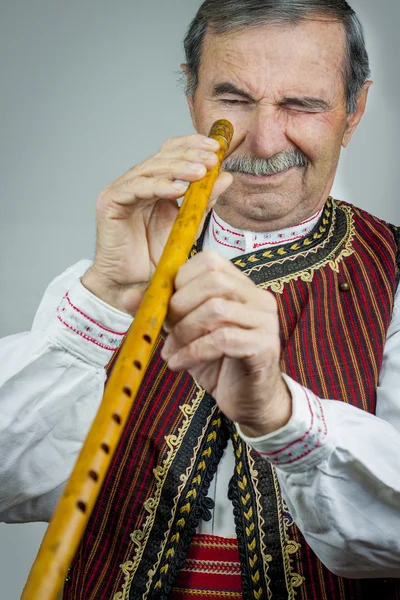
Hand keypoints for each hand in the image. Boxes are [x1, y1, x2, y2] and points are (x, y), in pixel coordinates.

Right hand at [82, 134, 232, 311]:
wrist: (134, 284)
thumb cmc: (157, 257)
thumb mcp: (188, 225)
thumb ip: (205, 201)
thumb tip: (226, 177)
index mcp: (155, 183)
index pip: (173, 154)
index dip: (193, 146)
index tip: (218, 148)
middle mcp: (137, 182)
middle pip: (162, 157)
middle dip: (190, 155)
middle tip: (212, 159)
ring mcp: (122, 190)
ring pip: (151, 169)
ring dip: (178, 168)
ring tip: (200, 172)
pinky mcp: (110, 202)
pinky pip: (136, 188)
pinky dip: (158, 186)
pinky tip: (177, 189)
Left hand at [160, 251, 291, 435]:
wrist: (247, 400)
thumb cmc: (217, 363)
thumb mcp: (184, 332)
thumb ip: (162, 311)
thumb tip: (129, 297)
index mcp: (240, 286)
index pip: (210, 262)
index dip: (181, 280)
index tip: (165, 305)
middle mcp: (257, 297)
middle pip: (214, 281)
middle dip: (180, 305)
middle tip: (165, 329)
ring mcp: (265, 320)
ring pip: (216, 310)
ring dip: (184, 332)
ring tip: (170, 351)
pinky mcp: (264, 346)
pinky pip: (223, 340)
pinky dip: (192, 352)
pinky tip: (178, 364)